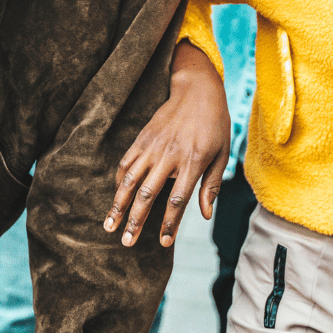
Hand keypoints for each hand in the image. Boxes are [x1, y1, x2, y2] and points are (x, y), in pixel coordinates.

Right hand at [105, 40, 230, 247]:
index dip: (170, 224)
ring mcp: (152, 146)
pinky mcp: (142, 138)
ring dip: (118, 204)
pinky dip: (119, 182)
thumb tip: (205, 214)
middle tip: (126, 243)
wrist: (196, 89)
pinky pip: (126, 163)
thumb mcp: (222, 154)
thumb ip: (212, 185)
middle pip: (147, 194)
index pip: (177, 200)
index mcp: (193, 161)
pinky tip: (116, 197)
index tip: (164, 243)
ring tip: (109, 225)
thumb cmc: (214, 124)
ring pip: (129, 180)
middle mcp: (169, 155)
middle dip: (135, 221)